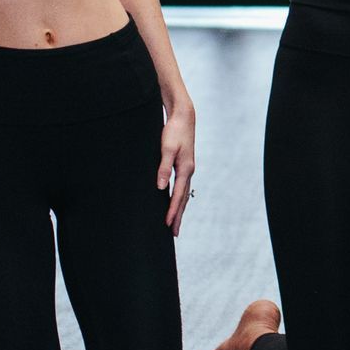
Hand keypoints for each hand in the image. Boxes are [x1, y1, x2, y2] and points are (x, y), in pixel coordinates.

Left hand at [158, 97, 195, 234]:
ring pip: (184, 194)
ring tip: (175, 222)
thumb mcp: (166, 149)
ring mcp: (187, 168)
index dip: (172, 211)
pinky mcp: (184, 165)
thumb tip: (161, 187)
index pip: (178, 195)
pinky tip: (175, 201)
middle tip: (174, 233)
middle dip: (178, 216)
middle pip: (184, 198)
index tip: (168, 225)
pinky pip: (182, 186)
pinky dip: (179, 197)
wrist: (183, 116)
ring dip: (179, 209)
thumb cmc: (174, 131)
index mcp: (185, 169)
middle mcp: (188, 171)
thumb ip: (163, 168)